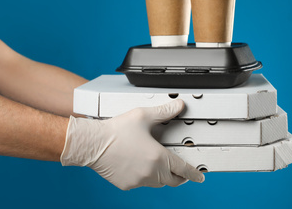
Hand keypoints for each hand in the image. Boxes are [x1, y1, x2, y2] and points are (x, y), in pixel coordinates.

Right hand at [60, 99, 204, 189]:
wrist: (92, 144)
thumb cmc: (116, 130)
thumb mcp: (143, 116)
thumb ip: (164, 111)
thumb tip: (178, 105)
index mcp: (158, 158)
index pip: (183, 169)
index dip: (193, 174)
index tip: (199, 176)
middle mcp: (150, 173)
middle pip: (172, 181)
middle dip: (180, 177)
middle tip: (182, 171)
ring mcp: (138, 181)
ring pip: (157, 183)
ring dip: (163, 177)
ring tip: (160, 165)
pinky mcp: (126, 184)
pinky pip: (141, 184)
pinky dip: (145, 178)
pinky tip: (140, 166)